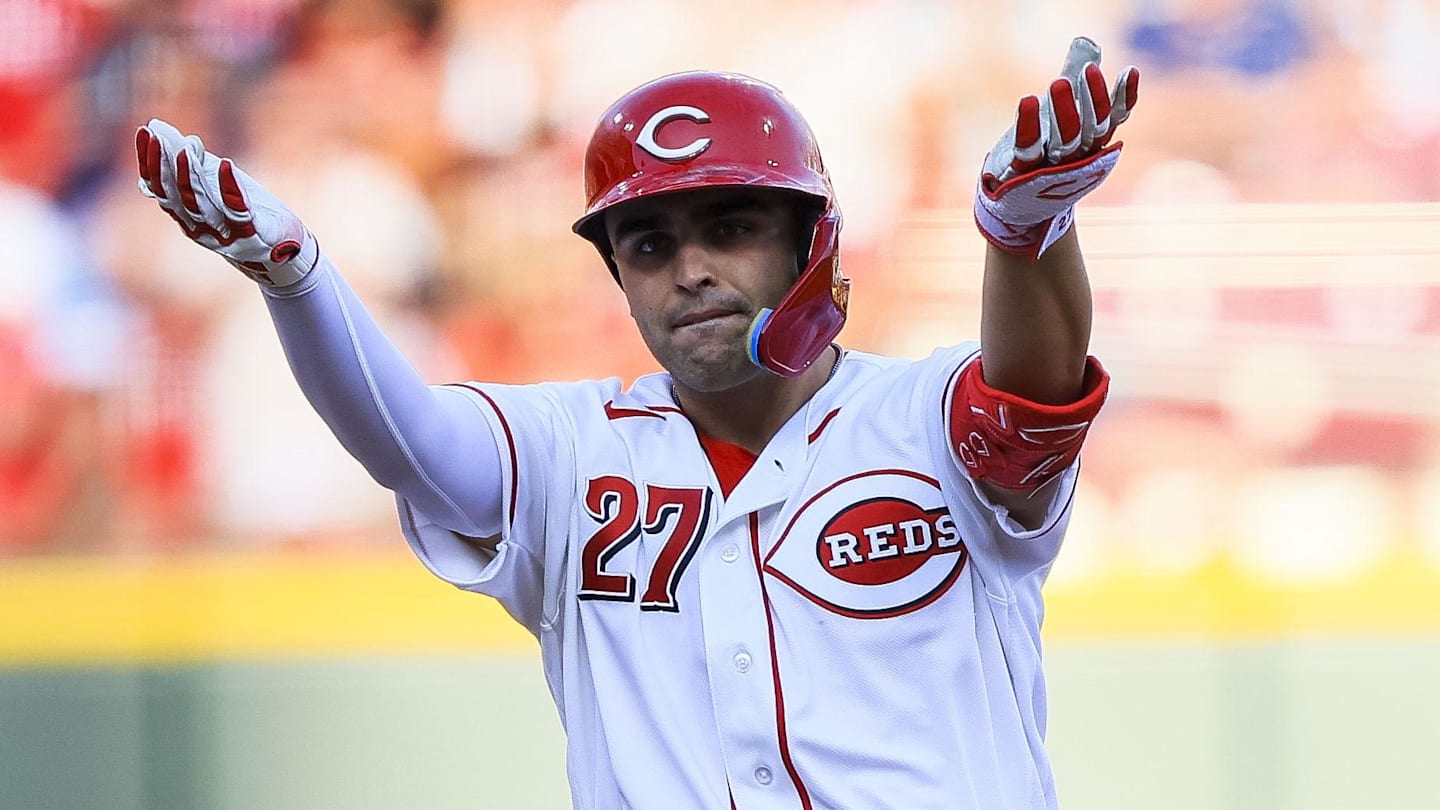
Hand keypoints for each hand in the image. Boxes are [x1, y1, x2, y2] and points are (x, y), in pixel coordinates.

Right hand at [135, 119, 318, 287]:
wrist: (286, 252)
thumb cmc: (247, 214)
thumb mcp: (216, 183)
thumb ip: (190, 160)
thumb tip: (157, 126)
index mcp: (187, 216)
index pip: (159, 188)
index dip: (149, 161)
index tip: (145, 132)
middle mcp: (200, 229)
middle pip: (173, 198)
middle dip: (162, 167)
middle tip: (157, 137)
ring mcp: (225, 234)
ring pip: (199, 207)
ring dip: (189, 177)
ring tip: (185, 149)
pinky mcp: (252, 235)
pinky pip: (238, 212)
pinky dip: (230, 188)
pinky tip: (225, 164)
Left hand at [973, 37, 1138, 258]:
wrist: (1015, 204)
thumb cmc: (1044, 152)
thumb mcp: (1060, 112)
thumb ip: (1074, 77)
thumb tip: (1088, 43)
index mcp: (1093, 142)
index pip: (1115, 118)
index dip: (1124, 97)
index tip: (1129, 70)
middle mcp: (1079, 158)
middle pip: (1093, 129)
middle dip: (1092, 99)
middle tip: (1088, 69)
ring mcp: (1053, 169)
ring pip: (1067, 142)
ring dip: (1066, 112)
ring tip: (1058, 82)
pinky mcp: (1022, 174)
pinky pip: (1028, 150)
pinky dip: (1028, 126)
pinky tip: (1028, 100)